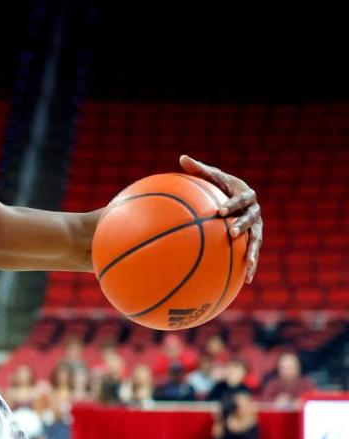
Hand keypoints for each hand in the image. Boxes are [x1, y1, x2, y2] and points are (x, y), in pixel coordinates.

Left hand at [180, 155, 262, 282]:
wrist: (237, 200)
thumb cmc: (220, 187)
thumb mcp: (211, 178)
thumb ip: (199, 170)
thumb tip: (182, 158)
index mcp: (245, 195)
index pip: (240, 198)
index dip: (233, 204)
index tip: (220, 210)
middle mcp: (254, 211)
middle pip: (251, 218)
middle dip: (242, 225)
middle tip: (231, 233)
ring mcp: (257, 226)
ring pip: (257, 239)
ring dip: (252, 251)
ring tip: (247, 264)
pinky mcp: (254, 240)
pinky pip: (253, 253)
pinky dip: (251, 266)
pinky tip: (246, 281)